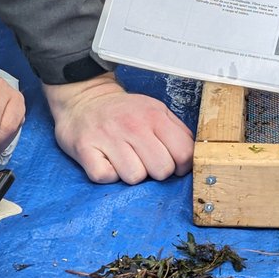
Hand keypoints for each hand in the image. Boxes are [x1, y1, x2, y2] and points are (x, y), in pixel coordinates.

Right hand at [43, 73, 193, 183]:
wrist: (85, 100)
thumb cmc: (124, 111)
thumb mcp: (156, 110)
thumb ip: (177, 131)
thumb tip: (193, 156)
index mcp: (155, 116)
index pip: (184, 154)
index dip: (181, 166)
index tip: (172, 163)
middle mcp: (133, 125)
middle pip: (161, 170)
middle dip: (155, 171)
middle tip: (144, 160)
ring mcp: (108, 137)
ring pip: (134, 178)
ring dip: (129, 173)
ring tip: (123, 158)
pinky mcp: (85, 149)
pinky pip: (106, 178)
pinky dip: (107, 175)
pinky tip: (106, 161)